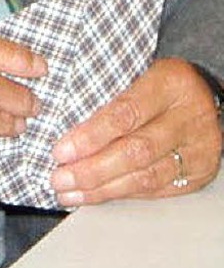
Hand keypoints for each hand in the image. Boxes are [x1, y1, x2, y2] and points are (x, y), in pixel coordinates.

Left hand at [50, 58, 222, 206]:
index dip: (91, 136)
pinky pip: (156, 190)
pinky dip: (123, 194)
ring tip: (71, 193)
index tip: (61, 151)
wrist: (206, 96)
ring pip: (145, 177)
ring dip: (103, 189)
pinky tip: (98, 195)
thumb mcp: (140, 71)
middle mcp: (188, 119)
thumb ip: (111, 94)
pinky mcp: (199, 174)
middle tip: (60, 179)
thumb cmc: (162, 83)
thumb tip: (66, 128)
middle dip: (92, 169)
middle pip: (136, 151)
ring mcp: (197, 149)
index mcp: (169, 84)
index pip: (125, 114)